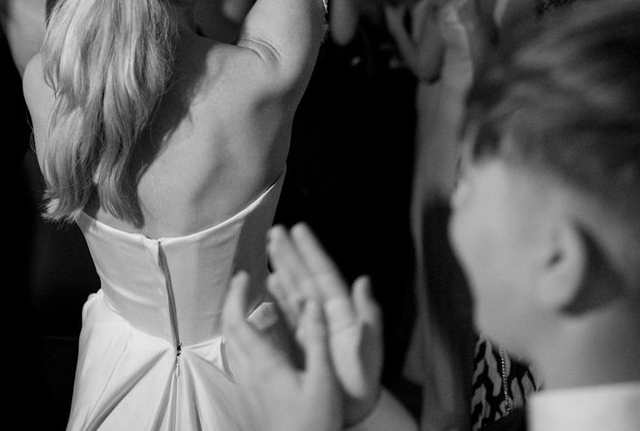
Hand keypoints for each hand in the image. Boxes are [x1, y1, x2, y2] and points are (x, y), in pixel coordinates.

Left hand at [223, 271, 341, 430]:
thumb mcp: (323, 379)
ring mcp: (245, 388)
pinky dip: (242, 341)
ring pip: (232, 346)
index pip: (239, 320)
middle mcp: (248, 373)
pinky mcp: (248, 399)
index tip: (243, 274)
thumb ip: (316, 339)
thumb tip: (312, 303)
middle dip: (233, 302)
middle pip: (230, 330)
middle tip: (244, 283)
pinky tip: (257, 344)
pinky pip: (238, 361)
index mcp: (264, 363)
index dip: (237, 294)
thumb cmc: (313, 422)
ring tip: (251, 307)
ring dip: (237, 321)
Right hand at [266, 224, 382, 426]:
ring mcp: (313, 325)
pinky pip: (287, 312)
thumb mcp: (370, 348)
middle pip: (305, 277)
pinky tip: (270, 283)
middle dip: (291, 254)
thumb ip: (367, 315)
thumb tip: (364, 281)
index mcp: (343, 311)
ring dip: (283, 268)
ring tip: (270, 248)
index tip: (299, 229)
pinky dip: (278, 296)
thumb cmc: (363, 379)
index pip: (324, 274)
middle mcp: (326, 313)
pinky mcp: (301, 340)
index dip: (311, 251)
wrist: (353, 410)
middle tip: (276, 231)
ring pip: (294, 290)